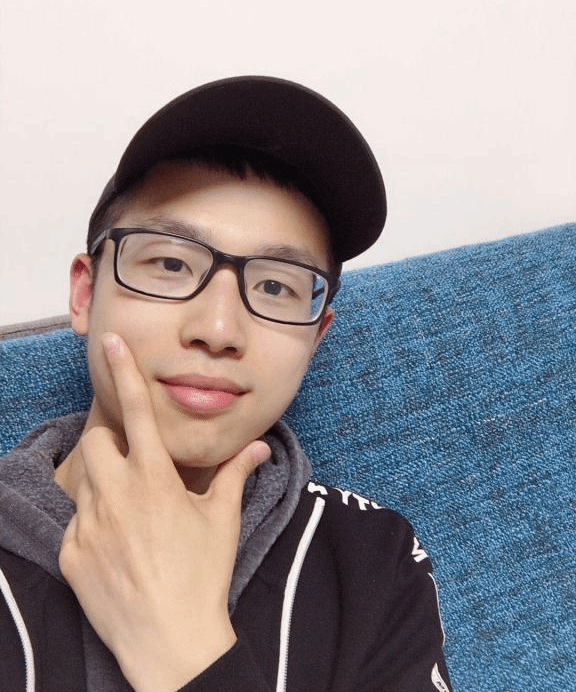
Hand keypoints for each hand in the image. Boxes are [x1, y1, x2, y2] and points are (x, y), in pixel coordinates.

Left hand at [59, 332, 270, 691]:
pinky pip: (76, 525)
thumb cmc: (203, 576)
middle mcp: (116, 495)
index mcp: (155, 479)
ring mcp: (89, 526)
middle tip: (135, 469)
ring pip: (85, 483)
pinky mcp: (71, 556)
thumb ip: (238, 473)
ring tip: (133, 517)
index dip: (125, 372)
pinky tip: (119, 551)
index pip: (138, 411)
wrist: (172, 642)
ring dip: (105, 488)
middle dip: (111, 445)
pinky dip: (94, 528)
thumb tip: (260, 445)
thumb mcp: (224, 519)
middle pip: (96, 442)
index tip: (111, 342)